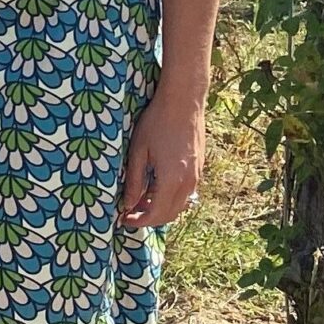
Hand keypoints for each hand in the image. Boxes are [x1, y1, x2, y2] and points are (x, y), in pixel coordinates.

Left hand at [118, 85, 205, 226]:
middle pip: (170, 214)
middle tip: (129, 213)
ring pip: (179, 205)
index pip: (156, 214)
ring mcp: (197, 175)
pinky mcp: (199, 168)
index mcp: (171, 179)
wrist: (183, 101)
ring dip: (160, 208)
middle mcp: (188, 182)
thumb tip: (128, 204)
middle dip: (149, 218)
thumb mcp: (138, 151)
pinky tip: (154, 187)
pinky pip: (185, 193)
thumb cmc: (157, 122)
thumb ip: (134, 181)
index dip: (139, 222)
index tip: (124, 220)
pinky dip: (170, 197)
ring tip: (139, 200)